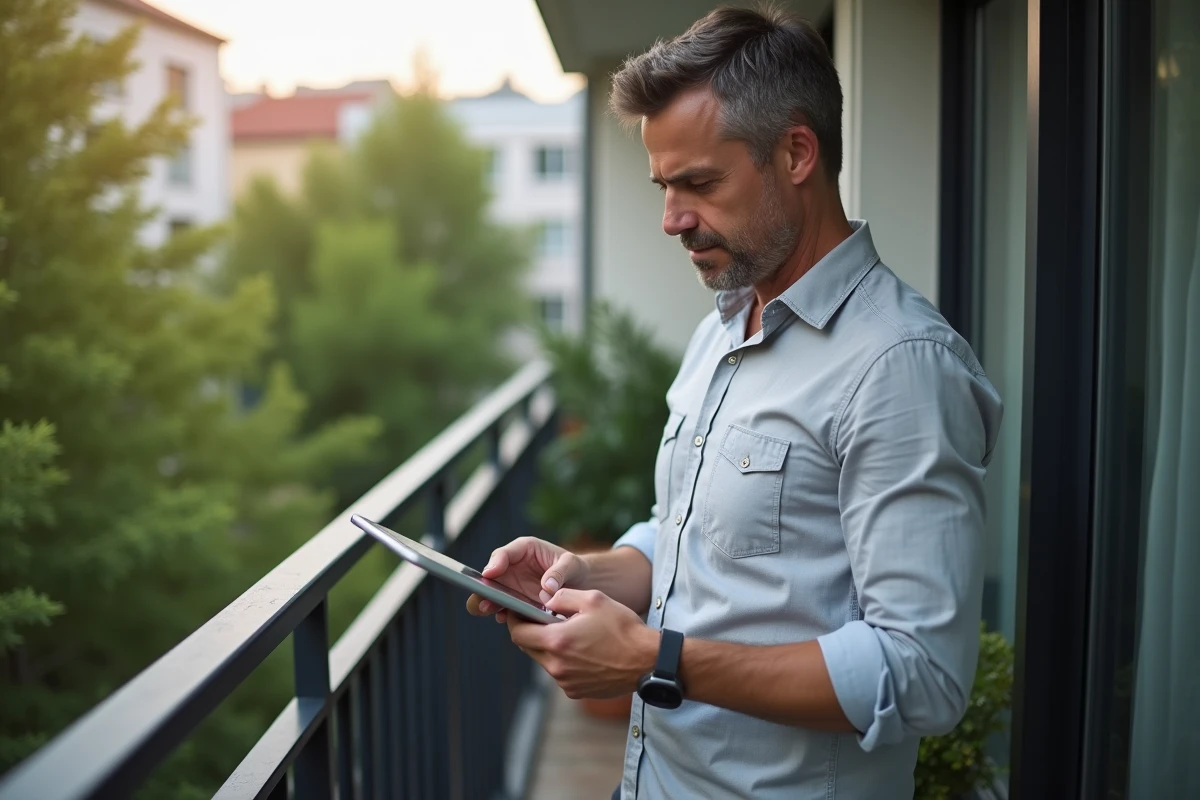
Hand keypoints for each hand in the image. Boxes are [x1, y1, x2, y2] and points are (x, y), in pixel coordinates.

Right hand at [465, 537, 589, 622]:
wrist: (581, 586)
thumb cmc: (575, 568)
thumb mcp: (571, 564)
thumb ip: (559, 571)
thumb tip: (547, 587)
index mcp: (524, 550)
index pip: (504, 554)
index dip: (495, 563)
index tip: (489, 574)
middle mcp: (513, 568)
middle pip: (491, 576)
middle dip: (484, 586)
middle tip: (484, 596)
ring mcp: (513, 587)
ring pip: (493, 594)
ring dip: (489, 602)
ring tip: (489, 609)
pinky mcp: (516, 603)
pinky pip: (504, 608)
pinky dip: (503, 614)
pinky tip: (505, 619)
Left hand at [506, 589, 657, 698]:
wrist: (648, 661)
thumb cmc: (622, 628)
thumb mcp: (593, 599)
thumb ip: (562, 597)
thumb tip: (545, 600)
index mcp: (557, 641)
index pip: (518, 633)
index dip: (515, 620)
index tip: (518, 612)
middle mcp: (557, 666)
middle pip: (528, 648)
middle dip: (531, 632)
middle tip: (543, 619)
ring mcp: (566, 682)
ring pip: (544, 661)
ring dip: (549, 647)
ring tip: (570, 634)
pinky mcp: (576, 692)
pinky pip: (560, 673)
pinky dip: (563, 661)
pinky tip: (582, 651)